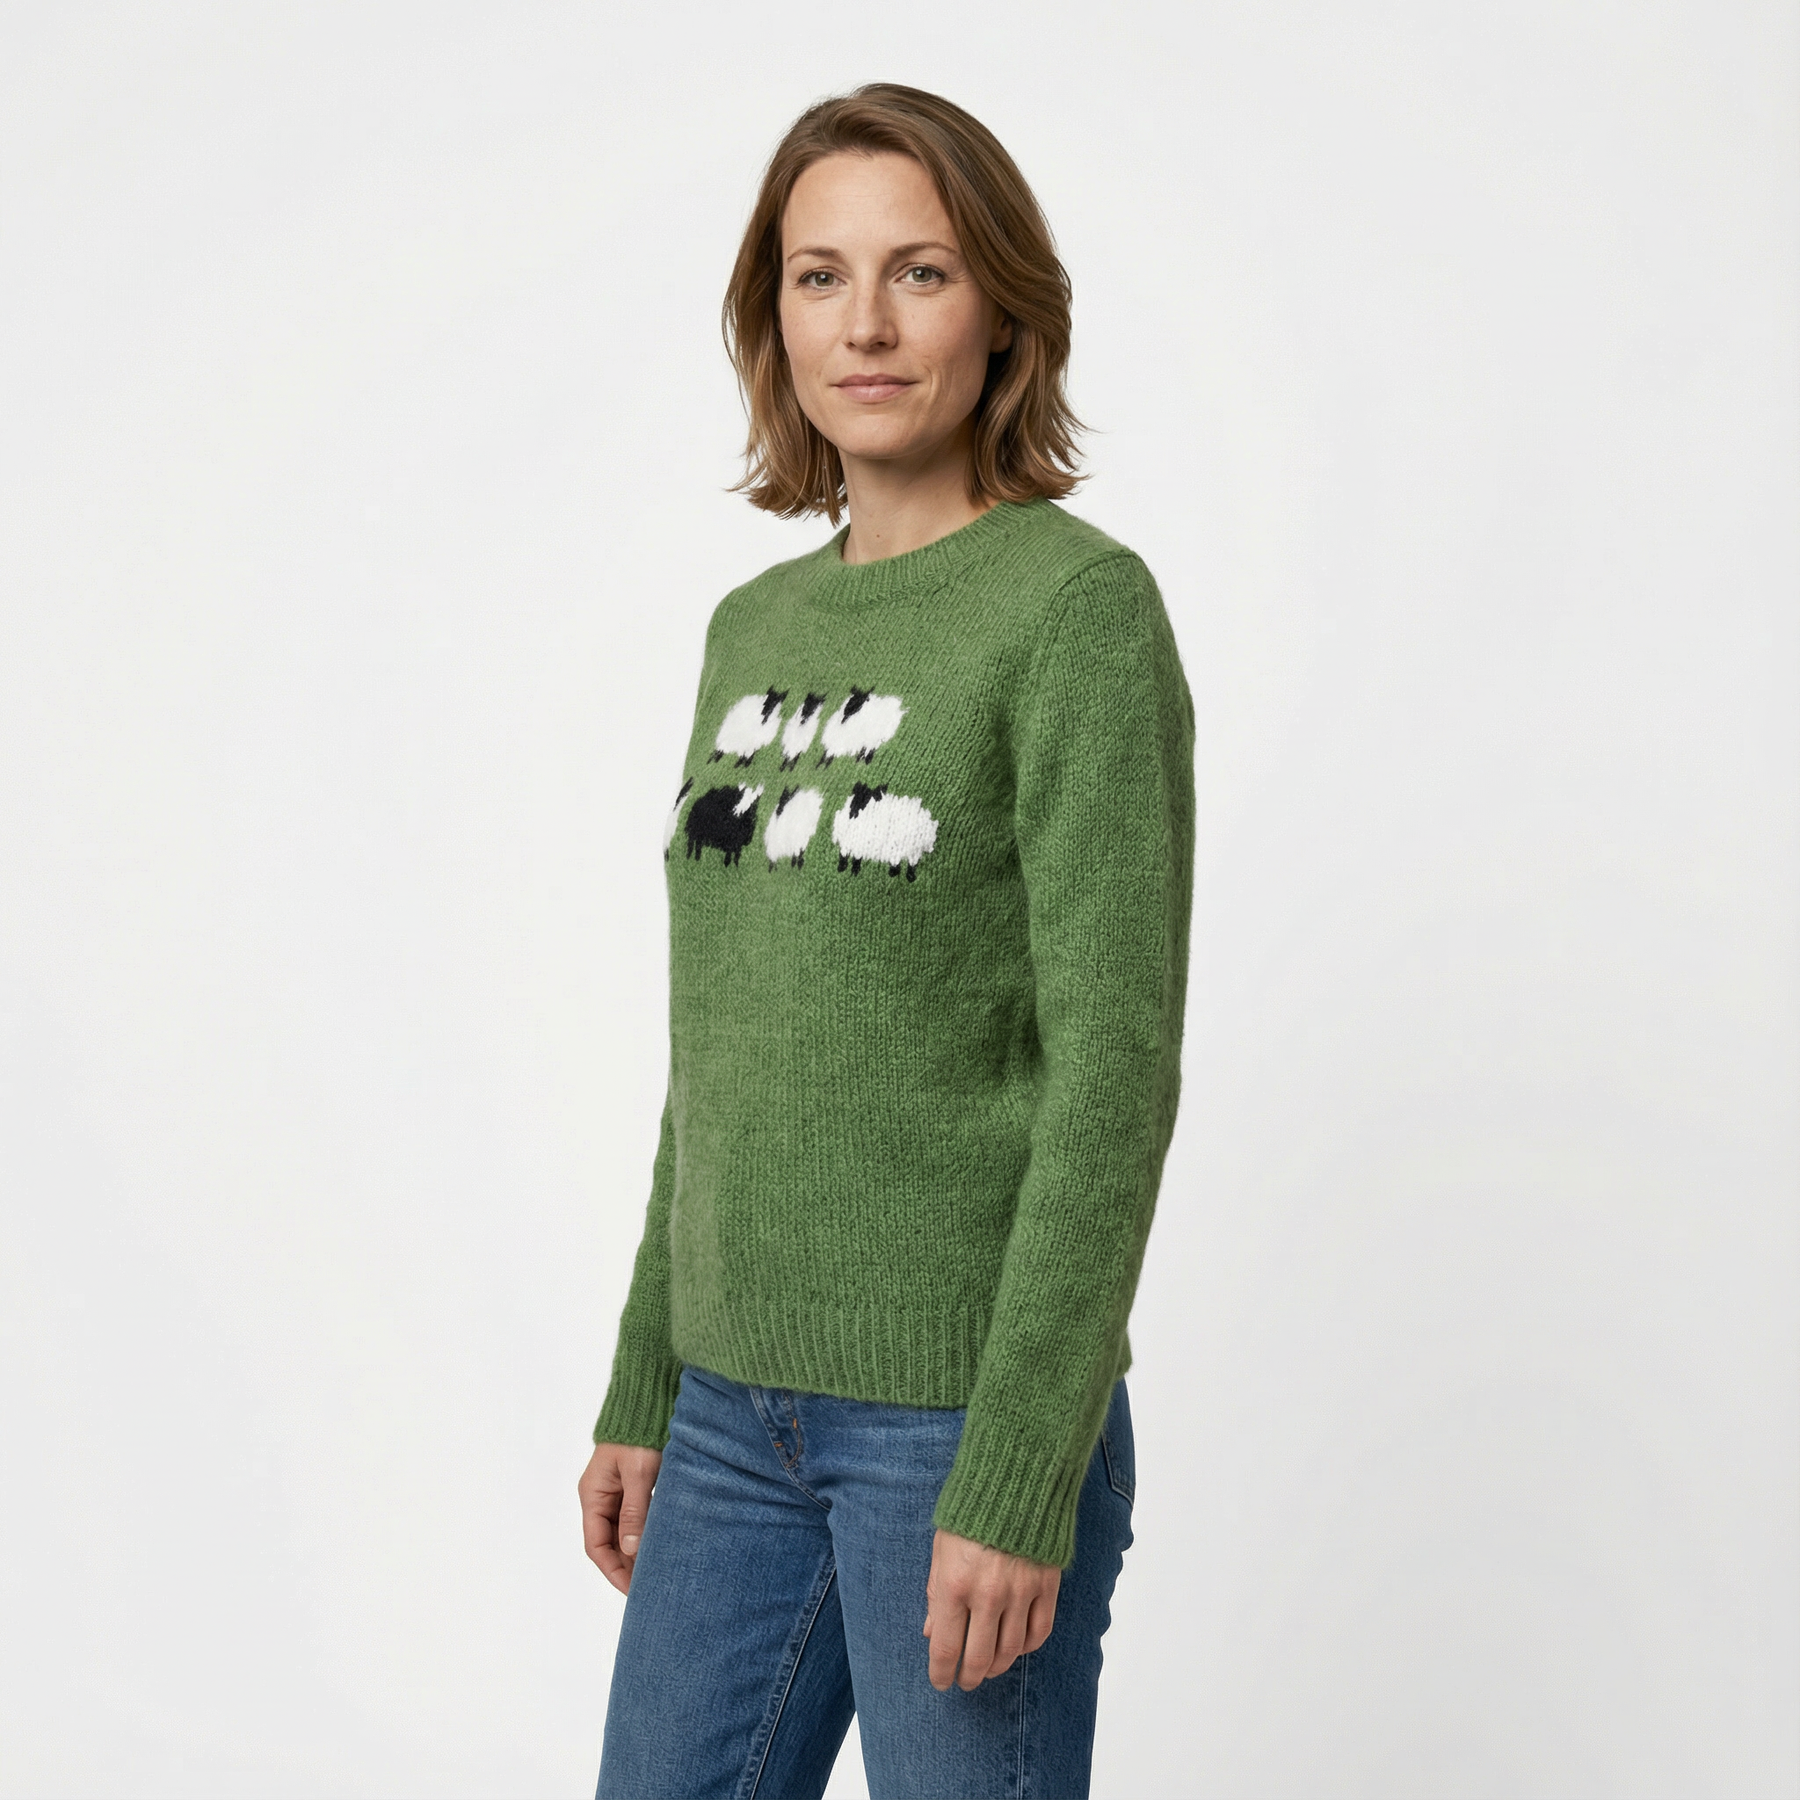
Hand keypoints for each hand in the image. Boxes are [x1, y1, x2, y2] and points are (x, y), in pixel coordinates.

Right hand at [580, 1441, 662, 1594]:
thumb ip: (634, 1511)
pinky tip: (657, 1546)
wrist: (648, 1402)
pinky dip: (642, 1535)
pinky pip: (632, 1518)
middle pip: (607, 1542)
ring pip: (620, 1532)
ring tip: (654, 1571)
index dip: (612, 1570)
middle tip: (647, 1586)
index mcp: (592, 1495)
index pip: (596, 1545)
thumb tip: (631, 1551)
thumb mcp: (638, 1473)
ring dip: (634, 1552)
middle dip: (624, 1566)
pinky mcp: (631, 1486)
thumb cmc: (639, 1433)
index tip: (632, 1589)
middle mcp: (599, 1496)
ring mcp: (614, 1491)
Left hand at [922, 1528, 1060, 1690]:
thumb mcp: (941, 1549)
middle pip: (979, 1658)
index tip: (941, 1681)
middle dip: (969, 1677)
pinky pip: (1039, 1632)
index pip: (946, 1647)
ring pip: (1010, 1651)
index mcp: (954, 1584)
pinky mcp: (1046, 1586)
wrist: (1015, 1480)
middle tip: (965, 1681)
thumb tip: (931, 1632)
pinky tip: (1016, 1645)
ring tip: (988, 1666)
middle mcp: (987, 1594)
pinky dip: (1027, 1647)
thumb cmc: (970, 1512)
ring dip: (996, 1666)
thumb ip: (935, 1593)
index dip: (941, 1672)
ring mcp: (1020, 1592)